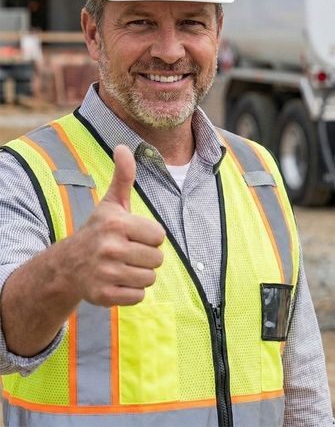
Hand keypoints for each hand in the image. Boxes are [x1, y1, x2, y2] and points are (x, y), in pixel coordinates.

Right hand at [63, 145, 164, 306]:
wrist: (67, 265)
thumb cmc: (98, 230)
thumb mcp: (111, 203)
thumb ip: (123, 176)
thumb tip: (124, 146)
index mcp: (117, 224)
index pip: (159, 236)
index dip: (149, 237)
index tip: (133, 235)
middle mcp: (110, 248)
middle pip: (157, 259)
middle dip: (146, 256)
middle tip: (127, 252)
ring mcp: (105, 273)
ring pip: (149, 278)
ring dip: (140, 274)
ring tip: (122, 266)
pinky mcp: (103, 296)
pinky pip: (138, 297)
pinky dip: (132, 291)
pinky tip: (117, 281)